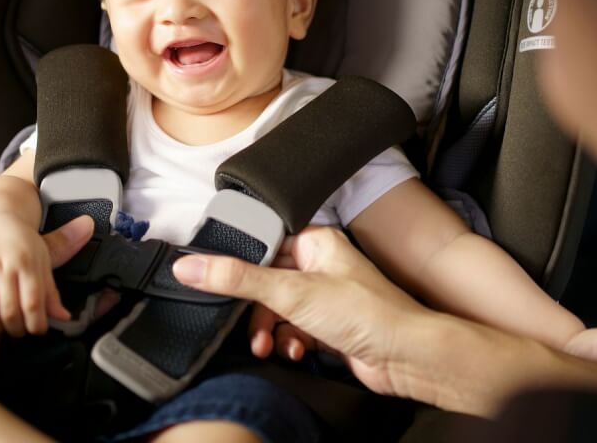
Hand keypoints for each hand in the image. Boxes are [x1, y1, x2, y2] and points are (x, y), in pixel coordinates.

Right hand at [0, 214, 93, 336]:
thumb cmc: (20, 244)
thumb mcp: (42, 262)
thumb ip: (50, 292)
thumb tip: (64, 317)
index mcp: (26, 261)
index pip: (33, 302)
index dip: (36, 324)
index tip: (38, 330)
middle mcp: (2, 263)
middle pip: (9, 311)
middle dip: (17, 329)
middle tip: (19, 331)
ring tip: (1, 329)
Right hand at [174, 226, 428, 396]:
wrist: (406, 355)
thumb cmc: (367, 312)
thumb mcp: (290, 292)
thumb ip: (237, 279)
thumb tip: (190, 265)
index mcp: (317, 241)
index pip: (264, 243)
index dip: (239, 263)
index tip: (215, 279)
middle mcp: (322, 265)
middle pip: (267, 281)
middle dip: (254, 308)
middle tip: (245, 323)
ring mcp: (326, 297)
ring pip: (278, 309)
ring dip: (268, 330)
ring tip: (268, 344)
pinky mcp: (330, 327)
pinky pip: (294, 330)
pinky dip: (288, 342)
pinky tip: (295, 351)